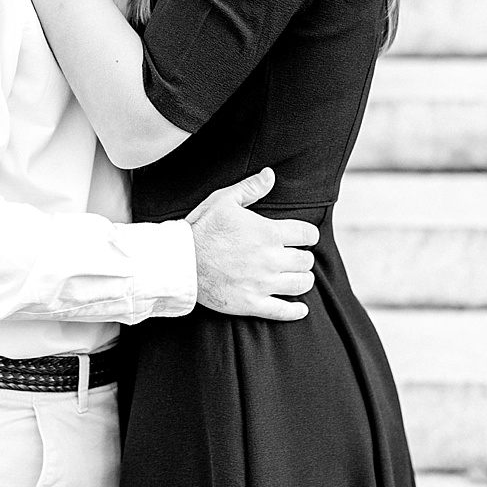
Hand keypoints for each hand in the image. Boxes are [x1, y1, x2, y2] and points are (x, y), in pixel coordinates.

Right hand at [188, 168, 318, 320]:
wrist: (179, 261)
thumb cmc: (200, 229)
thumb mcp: (223, 201)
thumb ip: (250, 188)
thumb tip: (270, 175)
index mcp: (267, 233)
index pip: (307, 234)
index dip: (308, 234)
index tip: (303, 237)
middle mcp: (271, 259)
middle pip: (306, 260)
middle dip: (303, 257)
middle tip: (294, 256)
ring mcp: (262, 283)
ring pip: (301, 284)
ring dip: (302, 279)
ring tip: (295, 276)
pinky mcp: (252, 303)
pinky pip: (284, 311)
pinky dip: (296, 311)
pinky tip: (299, 308)